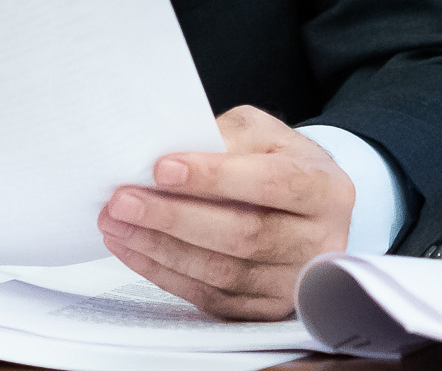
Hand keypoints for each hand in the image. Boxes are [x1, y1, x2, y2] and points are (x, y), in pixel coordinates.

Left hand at [98, 104, 355, 320]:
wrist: (304, 205)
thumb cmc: (277, 161)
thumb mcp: (261, 132)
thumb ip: (224, 138)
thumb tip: (168, 154)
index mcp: (325, 188)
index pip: (271, 183)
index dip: (215, 177)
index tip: (162, 168)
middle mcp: (319, 241)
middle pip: (244, 235)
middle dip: (174, 217)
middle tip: (123, 200)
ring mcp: (293, 282)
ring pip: (223, 272)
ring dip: (160, 248)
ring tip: (116, 223)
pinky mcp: (266, 309)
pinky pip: (210, 297)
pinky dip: (165, 273)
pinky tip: (134, 249)